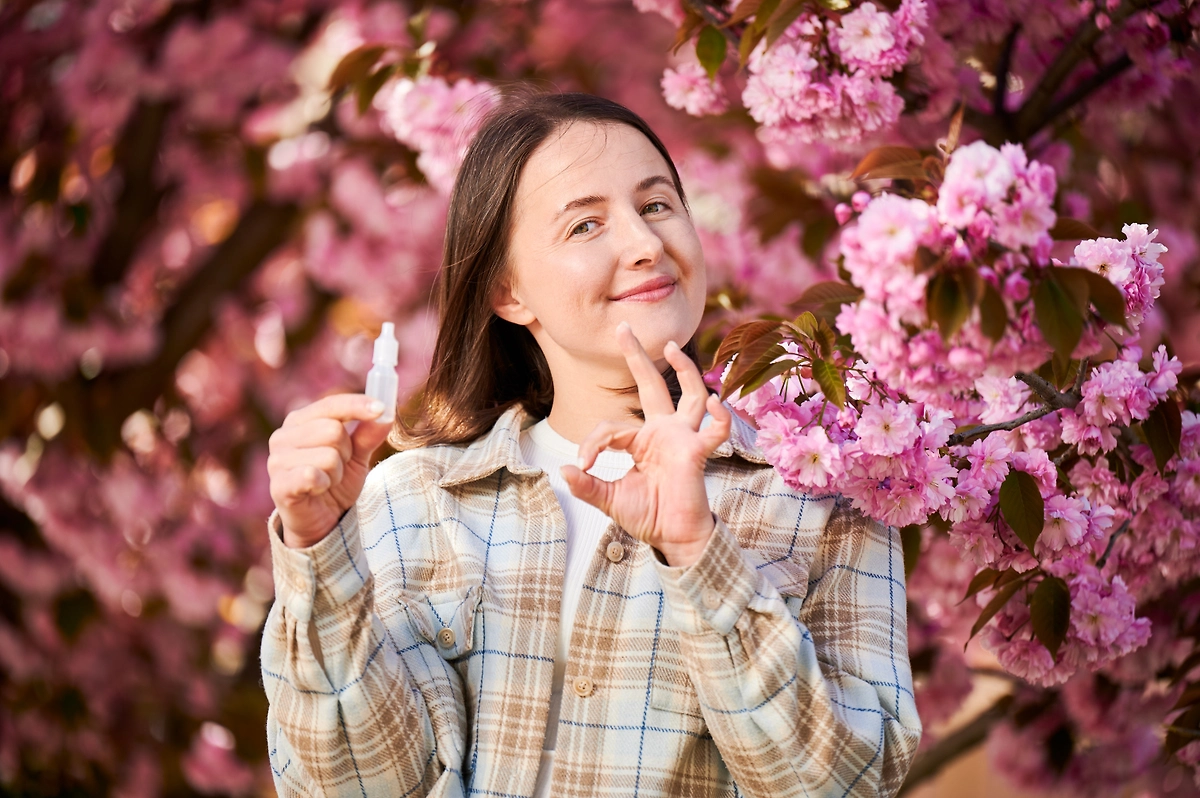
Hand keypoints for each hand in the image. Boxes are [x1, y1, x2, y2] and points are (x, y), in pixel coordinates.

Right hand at [267, 394, 392, 548]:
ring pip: (328, 455)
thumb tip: (386, 412)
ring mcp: (277, 461)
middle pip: (333, 430)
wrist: (321, 520)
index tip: (381, 408)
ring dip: (337, 473)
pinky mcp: (278, 485)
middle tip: (339, 467)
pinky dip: (324, 484)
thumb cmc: (336, 481)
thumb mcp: (357, 455)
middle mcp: (283, 436)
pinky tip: (318, 490)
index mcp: (300, 420)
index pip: (331, 404)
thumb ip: (368, 433)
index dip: (357, 405)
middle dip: (347, 452)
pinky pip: (312, 475)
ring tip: (328, 481)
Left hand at [560, 322, 731, 566]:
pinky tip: (713, 401)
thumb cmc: (647, 516)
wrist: (673, 538)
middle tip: (623, 328)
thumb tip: (562, 471)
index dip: (594, 442)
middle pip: (652, 385)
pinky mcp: (697, 453)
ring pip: (688, 395)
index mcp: (642, 441)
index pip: (612, 426)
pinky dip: (719, 417)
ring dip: (683, 370)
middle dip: (637, 356)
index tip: (584, 465)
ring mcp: (683, 439)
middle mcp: (664, 432)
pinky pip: (715, 431)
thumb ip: (587, 486)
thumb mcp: (609, 499)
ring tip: (670, 346)